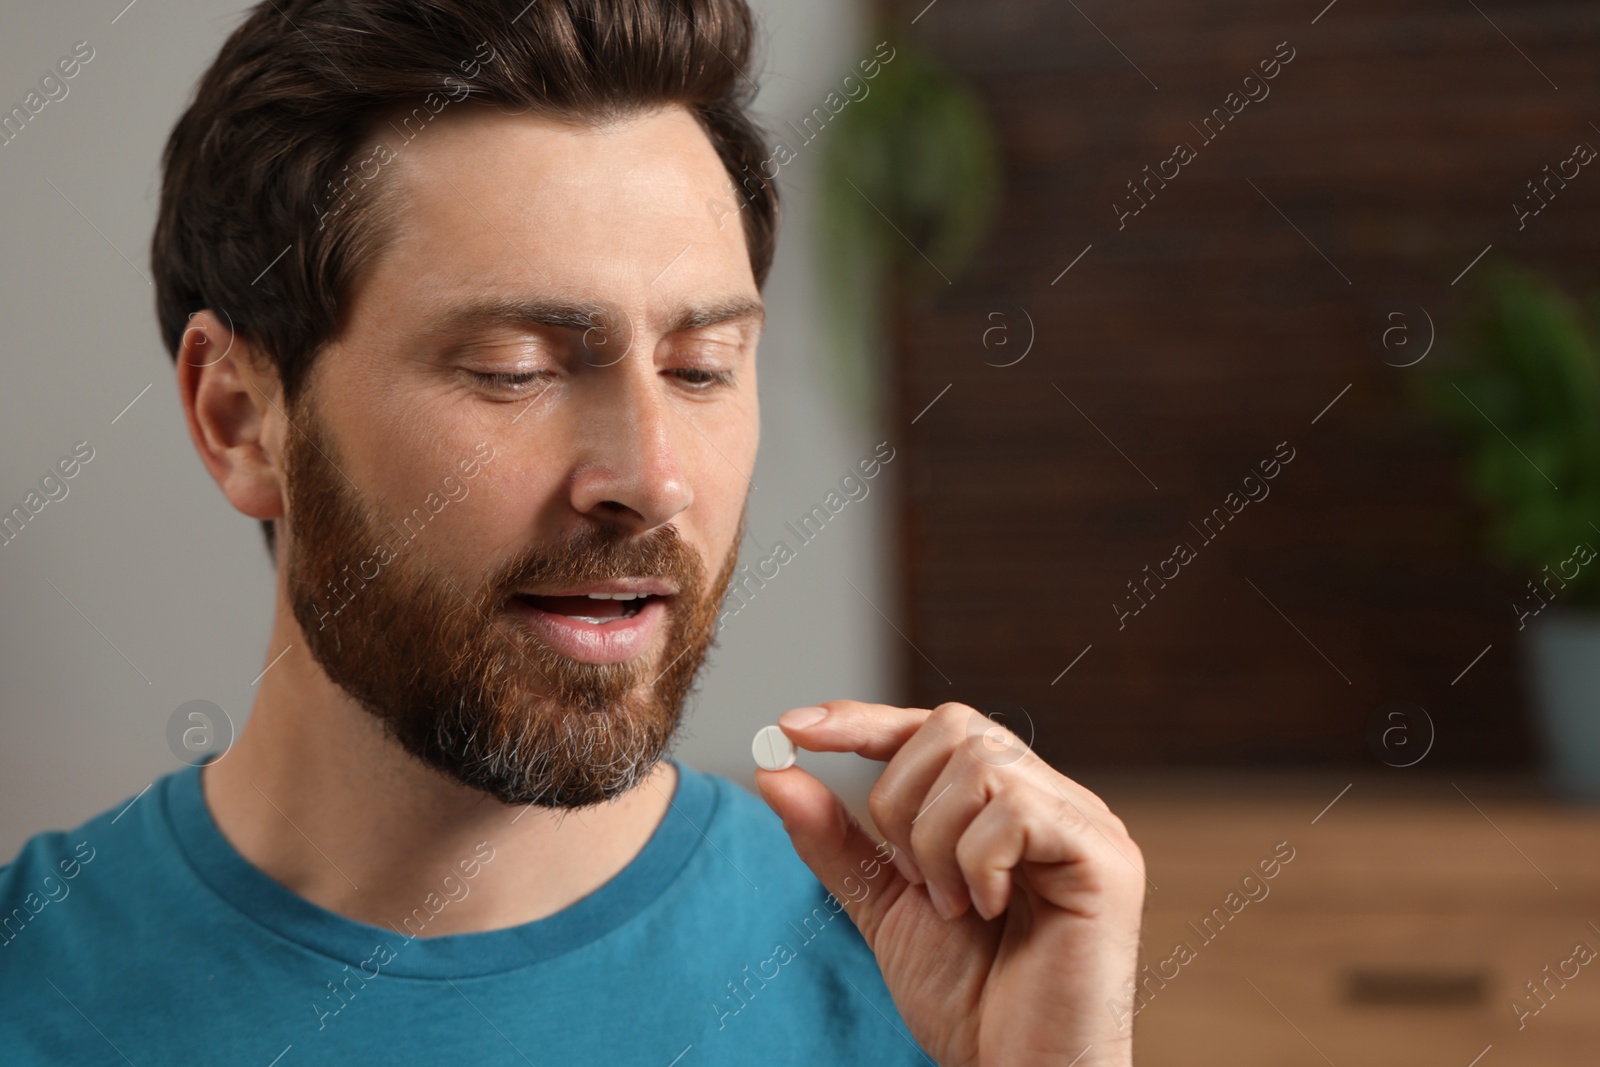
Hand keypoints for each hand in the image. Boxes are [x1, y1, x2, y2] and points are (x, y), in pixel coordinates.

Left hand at [754, 700, 1145, 1066]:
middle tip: (913, 880)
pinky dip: (975, 863)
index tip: (793, 728)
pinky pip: (1015, 811)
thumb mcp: (884, 905)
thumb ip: (836, 839)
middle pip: (954, 727)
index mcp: (1008, 804)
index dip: (864, 720)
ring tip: (952, 906)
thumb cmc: (968, 999)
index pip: (934, 728)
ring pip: (980, 764)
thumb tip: (776, 771)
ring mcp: (1085, 823)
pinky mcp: (1105, 857)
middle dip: (901, 801)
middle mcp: (1053, 799)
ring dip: (935, 843)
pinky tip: (985, 911)